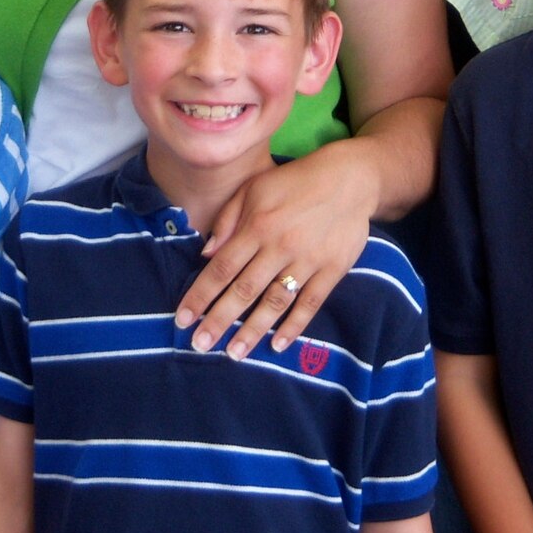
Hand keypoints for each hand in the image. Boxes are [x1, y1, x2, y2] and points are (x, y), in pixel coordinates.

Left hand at [174, 141, 380, 359]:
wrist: (350, 179)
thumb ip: (228, 219)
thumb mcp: (255, 188)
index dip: (200, 295)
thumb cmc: (295, 182)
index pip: (222, 268)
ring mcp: (308, 260)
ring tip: (234, 353)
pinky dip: (294, 326)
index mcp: (257, 225)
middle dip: (219, 320)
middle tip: (200, 345)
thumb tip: (206, 254)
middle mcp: (279, 246)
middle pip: (244, 290)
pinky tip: (277, 344)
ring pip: (275, 302)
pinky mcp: (332, 269)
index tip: (183, 319)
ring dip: (252, 330)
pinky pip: (310, 303)